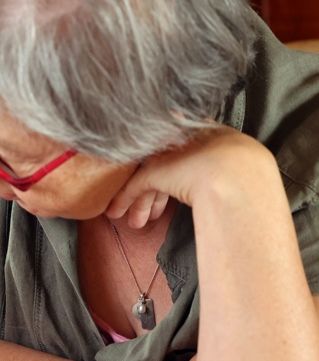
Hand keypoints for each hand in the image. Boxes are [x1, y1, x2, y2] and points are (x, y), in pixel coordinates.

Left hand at [105, 125, 277, 225]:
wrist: (238, 175)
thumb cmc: (246, 176)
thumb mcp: (240, 166)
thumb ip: (227, 170)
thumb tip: (228, 190)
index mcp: (212, 135)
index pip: (186, 155)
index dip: (177, 177)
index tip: (172, 196)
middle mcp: (186, 139)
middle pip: (165, 167)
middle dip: (155, 195)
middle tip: (151, 215)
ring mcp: (170, 152)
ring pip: (150, 178)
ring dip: (141, 203)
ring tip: (136, 223)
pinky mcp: (155, 169)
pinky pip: (135, 186)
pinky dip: (124, 200)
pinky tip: (116, 212)